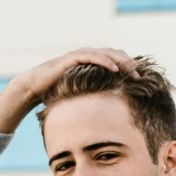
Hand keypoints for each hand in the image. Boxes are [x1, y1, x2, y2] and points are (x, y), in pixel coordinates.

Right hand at [0, 46, 137, 136]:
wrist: (32, 88)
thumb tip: (107, 122)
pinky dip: (104, 61)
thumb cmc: (54, 95)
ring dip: (122, 61)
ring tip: (134, 72)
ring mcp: (79, 56)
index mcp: (91, 65)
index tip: (143, 80)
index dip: (129, 69)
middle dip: (131, 64)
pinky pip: (92, 56)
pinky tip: (115, 69)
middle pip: (116, 55)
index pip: (116, 62)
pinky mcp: (71, 58)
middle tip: (143, 76)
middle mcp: (87, 57)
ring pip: (107, 53)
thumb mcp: (79, 99)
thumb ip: (92, 103)